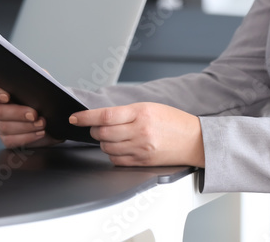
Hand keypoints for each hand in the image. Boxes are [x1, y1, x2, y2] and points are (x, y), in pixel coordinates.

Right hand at [0, 79, 62, 148]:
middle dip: (17, 113)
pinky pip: (11, 141)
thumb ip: (38, 77)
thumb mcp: (45, 84)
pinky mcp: (8, 139)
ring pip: (5, 127)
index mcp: (3, 89)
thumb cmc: (49, 99)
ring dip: (26, 126)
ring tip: (42, 123)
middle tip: (34, 114)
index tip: (6, 96)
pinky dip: (28, 137)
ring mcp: (2, 124)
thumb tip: (34, 79)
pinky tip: (39, 132)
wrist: (58, 119)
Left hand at [69, 102, 204, 167]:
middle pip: (103, 133)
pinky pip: (117, 160)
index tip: (75, 117)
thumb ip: (127, 112)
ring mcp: (140, 148)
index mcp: (141, 113)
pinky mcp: (142, 162)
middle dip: (94, 130)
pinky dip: (112, 153)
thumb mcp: (150, 107)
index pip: (105, 115)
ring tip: (112, 136)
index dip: (85, 117)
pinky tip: (119, 147)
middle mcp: (139, 131)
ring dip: (103, 142)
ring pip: (107, 147)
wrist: (194, 140)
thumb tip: (102, 117)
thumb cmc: (173, 121)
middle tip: (96, 127)